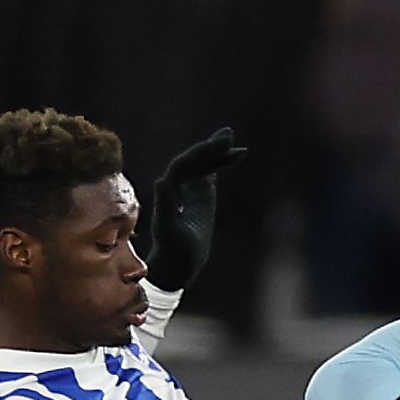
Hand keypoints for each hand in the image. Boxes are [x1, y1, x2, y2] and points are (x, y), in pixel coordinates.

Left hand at [142, 127, 248, 290]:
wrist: (177, 264)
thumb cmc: (172, 249)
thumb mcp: (167, 229)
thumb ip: (165, 204)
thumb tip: (162, 180)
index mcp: (169, 189)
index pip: (184, 165)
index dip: (200, 154)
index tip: (217, 146)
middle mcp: (177, 185)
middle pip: (195, 160)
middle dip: (211, 148)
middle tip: (228, 135)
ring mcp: (189, 189)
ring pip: (204, 165)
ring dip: (219, 153)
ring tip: (237, 145)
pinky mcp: (200, 196)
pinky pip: (210, 174)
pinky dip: (222, 164)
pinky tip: (234, 156)